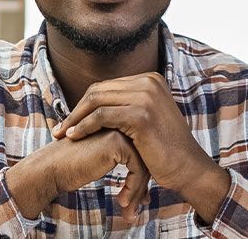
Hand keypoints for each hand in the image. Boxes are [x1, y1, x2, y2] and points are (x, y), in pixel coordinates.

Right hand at [5, 130, 151, 221]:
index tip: (139, 201)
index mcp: (118, 124)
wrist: (51, 168)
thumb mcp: (102, 163)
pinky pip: (138, 169)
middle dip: (142, 187)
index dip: (141, 180)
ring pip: (145, 165)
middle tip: (138, 208)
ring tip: (129, 212)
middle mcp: (121, 124)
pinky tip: (121, 201)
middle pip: (146, 159)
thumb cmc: (72, 167)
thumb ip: (124, 168)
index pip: (142, 153)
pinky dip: (133, 189)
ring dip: (138, 192)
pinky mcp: (117, 143)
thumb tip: (147, 195)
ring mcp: (120, 131)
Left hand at [51, 73, 231, 220]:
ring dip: (75, 119)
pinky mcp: (141, 114)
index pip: (106, 86)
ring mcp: (147, 96)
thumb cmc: (166, 149)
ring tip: (61, 135)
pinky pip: (101, 116)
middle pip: (99, 91)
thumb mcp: (149, 118)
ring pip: (96, 101)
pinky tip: (73, 137)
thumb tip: (100, 103)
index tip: (69, 121)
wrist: (188, 167)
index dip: (84, 104)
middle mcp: (149, 82)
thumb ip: (129, 106)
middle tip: (59, 129)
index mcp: (151, 79)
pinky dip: (83, 126)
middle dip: (76, 110)